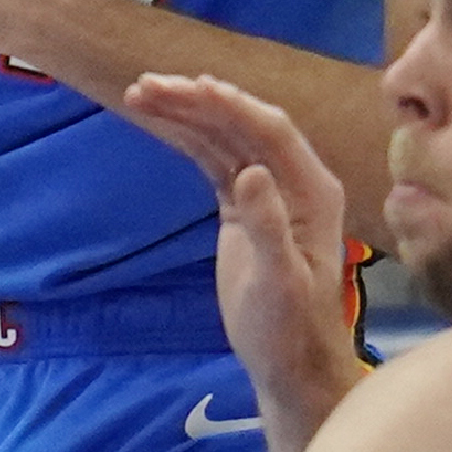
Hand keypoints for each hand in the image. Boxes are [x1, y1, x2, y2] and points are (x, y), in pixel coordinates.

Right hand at [120, 73, 363, 431]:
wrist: (290, 365)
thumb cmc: (290, 329)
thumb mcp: (280, 283)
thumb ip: (268, 227)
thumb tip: (250, 172)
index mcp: (312, 191)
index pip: (271, 132)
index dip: (232, 105)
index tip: (192, 85)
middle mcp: (292, 181)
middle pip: (242, 125)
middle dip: (198, 102)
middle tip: (147, 86)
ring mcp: (266, 192)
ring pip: (222, 138)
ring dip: (184, 114)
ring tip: (139, 94)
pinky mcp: (240, 206)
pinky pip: (211, 160)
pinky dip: (184, 138)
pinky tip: (155, 120)